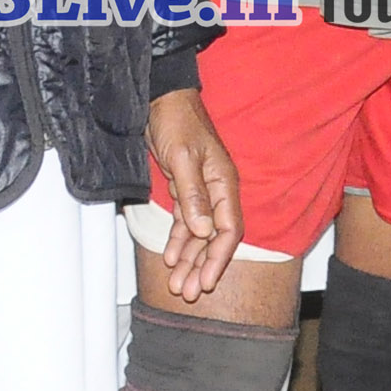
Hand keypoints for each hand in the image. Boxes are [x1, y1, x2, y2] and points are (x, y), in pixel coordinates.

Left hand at [148, 89, 244, 302]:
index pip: (228, 230)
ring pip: (198, 235)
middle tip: (186, 292)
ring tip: (177, 284)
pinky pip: (185, 223)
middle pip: (213, 238)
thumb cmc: (177, 120)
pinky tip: (170, 257)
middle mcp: (217, 191)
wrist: (162, 99)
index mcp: (224, 183)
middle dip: (200, 266)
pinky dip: (178, 241)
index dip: (218, 258)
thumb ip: (193, 195)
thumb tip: (204, 230)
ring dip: (189, 259)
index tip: (206, 281)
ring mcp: (201, 192)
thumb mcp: (183, 158)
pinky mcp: (185, 190)